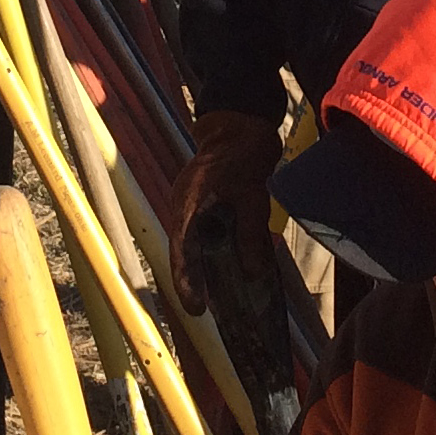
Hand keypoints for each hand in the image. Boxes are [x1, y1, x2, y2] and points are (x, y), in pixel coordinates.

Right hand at [168, 112, 280, 313]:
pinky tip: (226, 267)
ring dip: (202, 267)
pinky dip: (211, 252)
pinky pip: (202, 234)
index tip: (194, 307)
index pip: (182, 250)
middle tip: (202, 310)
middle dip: (192, 281)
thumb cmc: (244, 153)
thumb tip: (253, 273)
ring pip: (192, 244)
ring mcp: (189, 204)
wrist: (239, 124)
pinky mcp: (200, 203)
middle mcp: (182, 205)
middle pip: (182, 251)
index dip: (186, 281)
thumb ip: (251, 234)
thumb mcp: (253, 196)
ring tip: (215, 296)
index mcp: (189, 201)